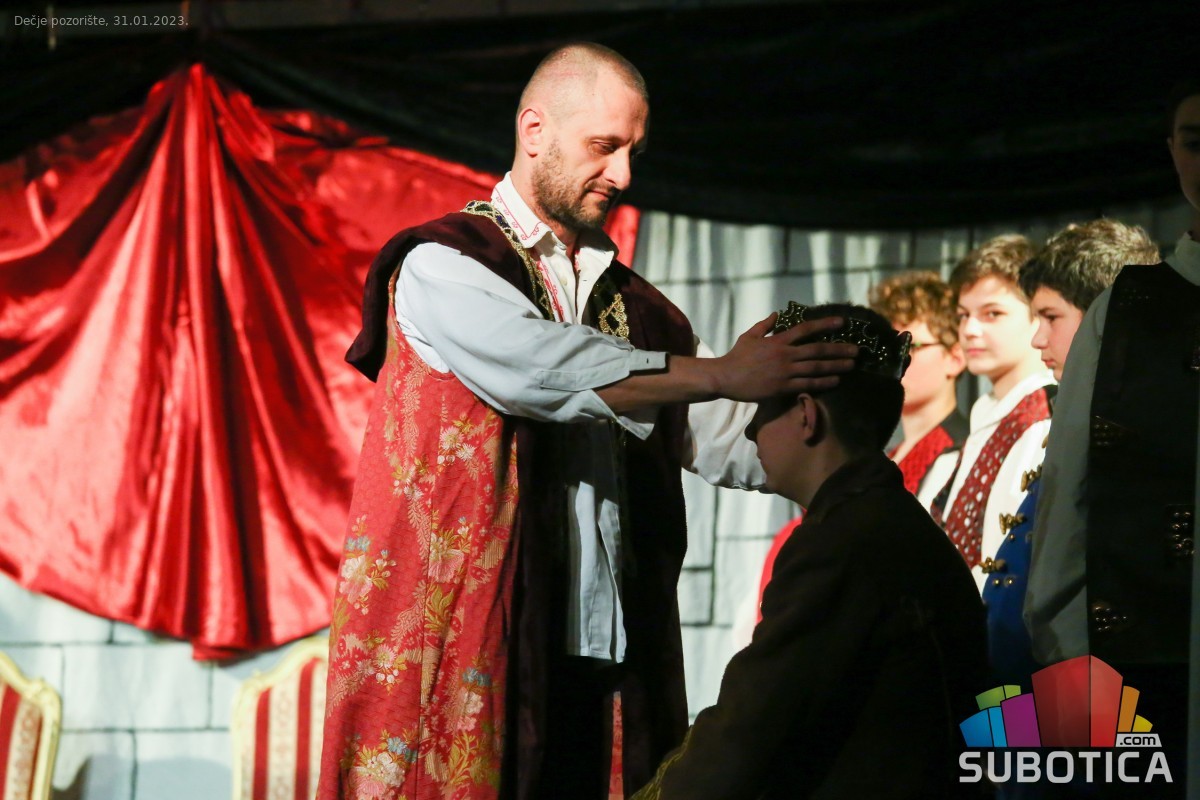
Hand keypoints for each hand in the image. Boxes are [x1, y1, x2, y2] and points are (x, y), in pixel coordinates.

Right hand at [711, 313, 857, 400]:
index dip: (825, 324)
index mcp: (778, 340)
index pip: (806, 329)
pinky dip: (823, 382)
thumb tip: (776, 314)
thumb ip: (764, 325)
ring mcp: (785, 372)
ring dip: (836, 366)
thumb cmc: (736, 356)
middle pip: (817, 350)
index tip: (842, 322)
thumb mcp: (749, 336)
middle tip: (856, 350)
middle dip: (839, 349)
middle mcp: (785, 354)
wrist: (725, 377)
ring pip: (816, 368)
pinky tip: (836, 381)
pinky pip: (807, 385)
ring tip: (851, 365)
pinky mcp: (782, 387)